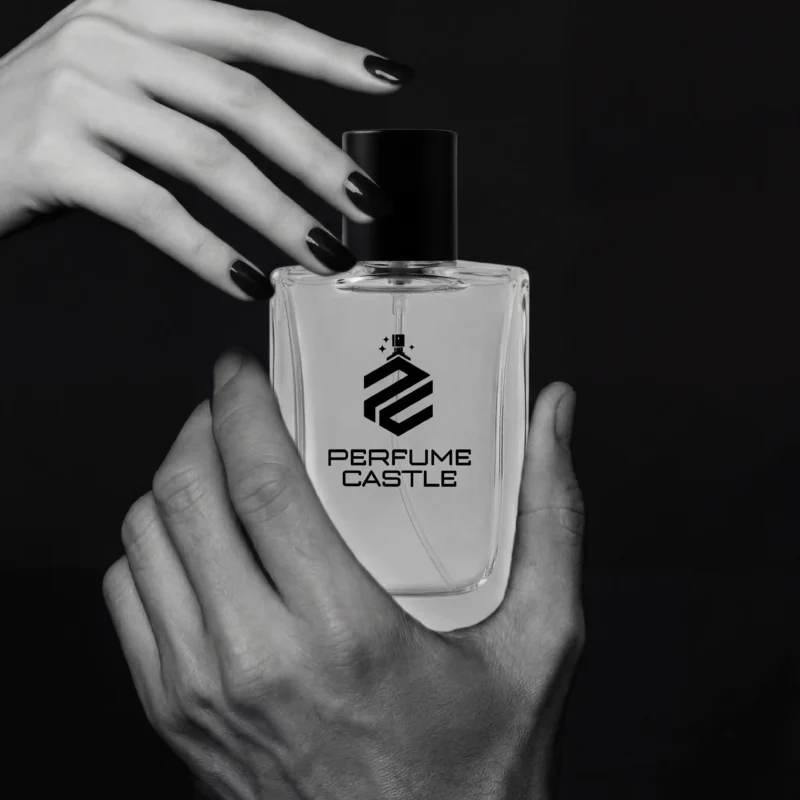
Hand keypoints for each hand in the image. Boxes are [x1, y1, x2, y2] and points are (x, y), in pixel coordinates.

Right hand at [0, 0, 408, 298]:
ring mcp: (76, 92)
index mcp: (134, 11)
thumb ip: (186, 92)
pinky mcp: (53, 155)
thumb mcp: (116, 81)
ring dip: (279, 215)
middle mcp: (107, 38)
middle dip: (317, 159)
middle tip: (366, 205)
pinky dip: (210, 253)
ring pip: (208, 158)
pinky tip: (249, 281)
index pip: (250, 28)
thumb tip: (285, 148)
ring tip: (323, 254)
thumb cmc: (44, 128)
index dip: (326, 55)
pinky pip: (156, 211)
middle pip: (242, 100)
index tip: (389, 81)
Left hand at [103, 349, 584, 799]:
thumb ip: (550, 519)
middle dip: (200, 428)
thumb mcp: (539, 640)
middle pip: (186, 499)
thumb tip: (553, 420)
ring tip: (218, 465)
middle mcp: (256, 661)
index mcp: (345, 632)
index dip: (244, 406)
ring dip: (174, 482)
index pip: (263, 483)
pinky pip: (129, 599)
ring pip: (145, 542)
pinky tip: (201, 541)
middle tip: (234, 407)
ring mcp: (201, 693)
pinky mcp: (176, 715)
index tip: (244, 371)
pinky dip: (152, 548)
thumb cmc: (475, 766)